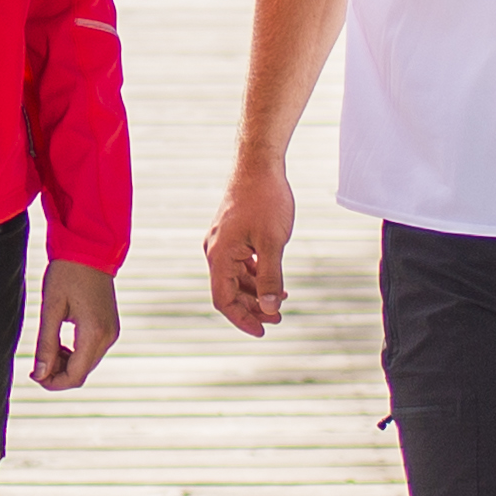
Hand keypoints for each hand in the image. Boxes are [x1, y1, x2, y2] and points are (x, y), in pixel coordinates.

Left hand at [30, 260, 120, 389]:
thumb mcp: (51, 308)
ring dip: (66, 364)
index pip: (75, 375)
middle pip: (82, 373)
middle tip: (36, 363)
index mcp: (93, 333)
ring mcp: (112, 332)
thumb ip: (46, 344)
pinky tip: (60, 343)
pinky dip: (75, 353)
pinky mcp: (110, 327)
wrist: (90, 248)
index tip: (34, 375)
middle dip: (58, 374)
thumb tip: (40, 374)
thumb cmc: (67, 273)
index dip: (53, 382)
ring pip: (87, 364)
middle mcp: (108, 336)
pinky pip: (92, 351)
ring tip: (47, 349)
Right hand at [205, 160, 292, 336]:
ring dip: (255, 293)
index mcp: (219, 255)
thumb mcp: (273, 243)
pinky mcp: (232, 234)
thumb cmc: (265, 199)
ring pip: (235, 278)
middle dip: (252, 308)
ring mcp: (222, 242)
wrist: (259, 164)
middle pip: (229, 291)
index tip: (263, 331)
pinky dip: (255, 276)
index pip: (224, 300)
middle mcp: (215, 250)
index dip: (242, 319)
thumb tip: (270, 308)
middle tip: (278, 318)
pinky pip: (239, 264)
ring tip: (281, 301)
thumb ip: (270, 278)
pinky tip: (274, 280)